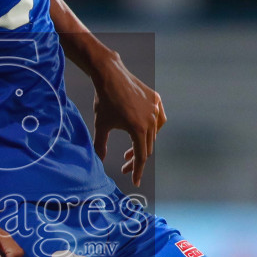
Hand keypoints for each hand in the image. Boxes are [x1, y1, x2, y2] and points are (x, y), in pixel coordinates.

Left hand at [92, 59, 166, 187]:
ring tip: (129, 151)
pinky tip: (146, 132)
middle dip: (136, 159)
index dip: (137, 171)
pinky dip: (153, 128)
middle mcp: (152, 120)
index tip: (135, 182)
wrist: (110, 75)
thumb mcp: (101, 126)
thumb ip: (100, 146)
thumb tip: (97, 162)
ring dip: (143, 144)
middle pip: (147, 147)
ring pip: (154, 134)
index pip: (141, 156)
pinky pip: (159, 118)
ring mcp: (155, 109)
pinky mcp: (156, 100)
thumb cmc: (104, 101)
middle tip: (124, 166)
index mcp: (139, 130)